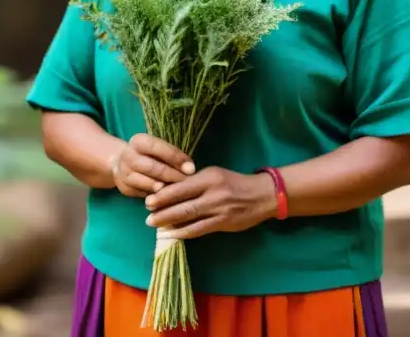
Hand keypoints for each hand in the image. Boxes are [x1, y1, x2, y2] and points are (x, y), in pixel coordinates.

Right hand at [111, 134, 194, 197]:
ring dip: (165, 189)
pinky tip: (169, 199)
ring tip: (180, 192)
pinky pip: (143, 194)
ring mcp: (124, 173)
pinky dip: (157, 197)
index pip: (157, 147)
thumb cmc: (150, 155)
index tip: (191, 169)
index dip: (175, 157)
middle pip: (152, 167)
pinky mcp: (125, 188)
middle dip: (172, 175)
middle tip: (188, 183)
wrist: (123, 165)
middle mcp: (128, 155)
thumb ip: (171, 156)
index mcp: (138, 141)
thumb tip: (189, 169)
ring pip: (147, 183)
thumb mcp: (157, 149)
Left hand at [144, 167, 277, 239]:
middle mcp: (213, 193)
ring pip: (189, 218)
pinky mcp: (223, 223)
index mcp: (209, 177)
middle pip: (183, 204)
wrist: (262, 195)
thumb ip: (196, 182)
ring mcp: (219, 209)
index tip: (149, 200)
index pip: (181, 187)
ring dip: (170, 224)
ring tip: (155, 227)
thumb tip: (171, 192)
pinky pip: (199, 229)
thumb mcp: (215, 175)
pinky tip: (173, 234)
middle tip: (147, 217)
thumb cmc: (235, 183)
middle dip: (162, 212)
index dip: (163, 195)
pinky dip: (184, 232)